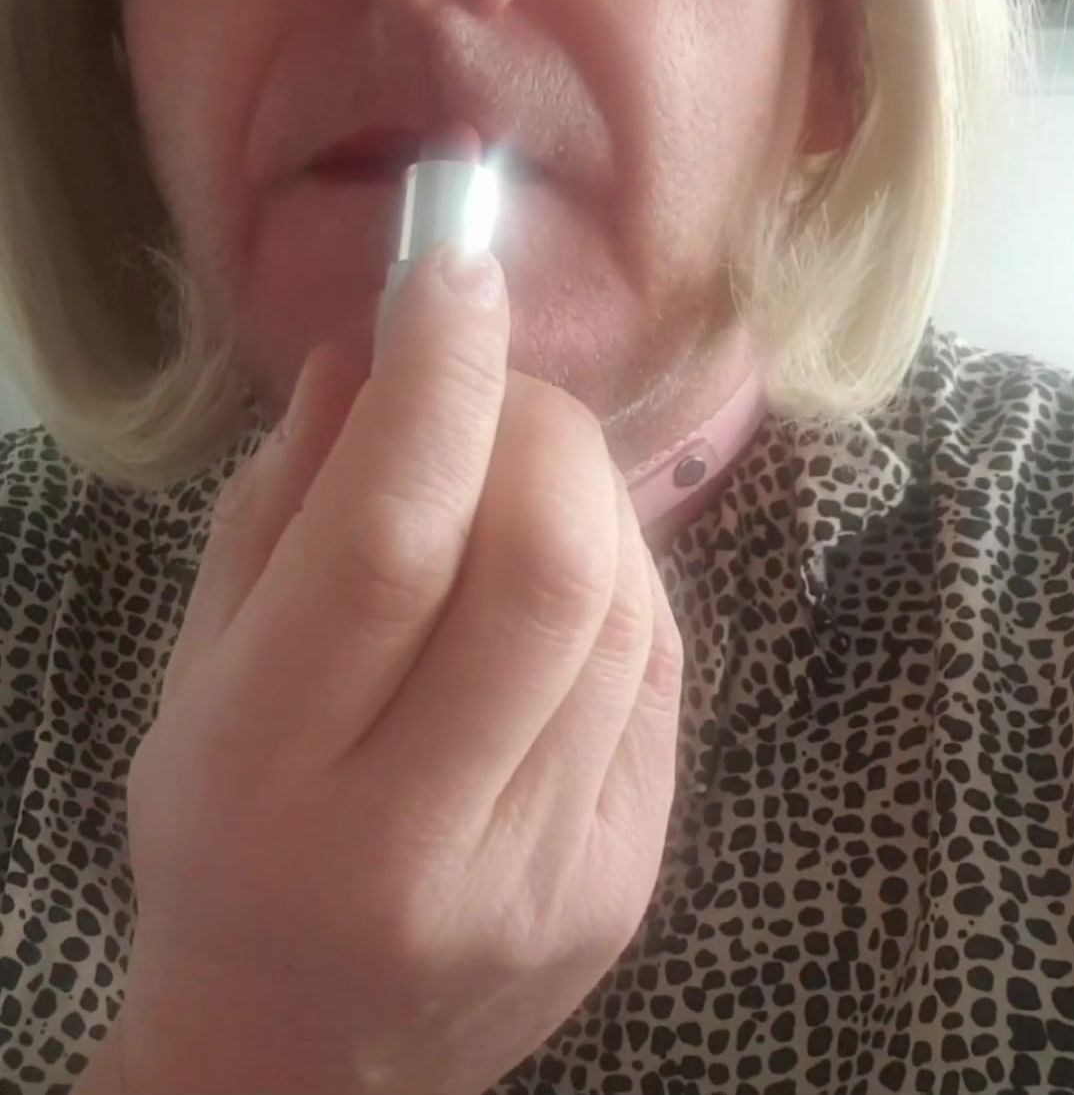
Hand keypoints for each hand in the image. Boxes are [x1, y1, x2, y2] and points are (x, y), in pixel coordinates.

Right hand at [110, 246, 684, 1094]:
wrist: (302, 1061)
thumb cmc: (225, 837)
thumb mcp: (203, 671)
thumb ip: (280, 508)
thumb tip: (376, 349)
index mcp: (267, 775)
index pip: (384, 540)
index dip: (435, 381)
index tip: (452, 272)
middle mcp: (414, 840)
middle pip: (540, 566)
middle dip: (538, 425)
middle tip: (499, 384)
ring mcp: (543, 874)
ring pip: (622, 605)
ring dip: (587, 492)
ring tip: (523, 479)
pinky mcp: (628, 886)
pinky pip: (657, 670)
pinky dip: (618, 576)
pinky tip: (562, 571)